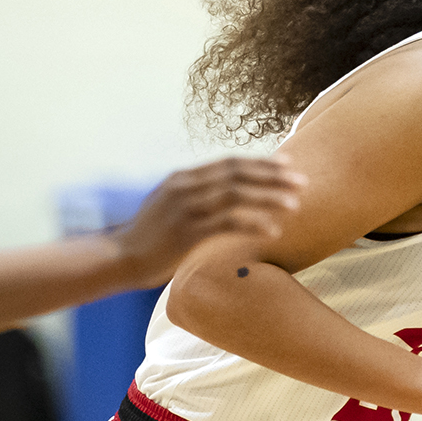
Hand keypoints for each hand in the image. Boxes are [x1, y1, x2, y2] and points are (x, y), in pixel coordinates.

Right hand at [113, 156, 305, 286]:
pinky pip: (228, 222)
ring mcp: (186, 208)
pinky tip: (273, 229)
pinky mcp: (187, 231)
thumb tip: (226, 197)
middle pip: (238, 174)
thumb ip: (196, 197)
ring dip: (269, 198)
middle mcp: (185, 186)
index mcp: (183, 178)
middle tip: (301, 182)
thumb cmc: (149, 237)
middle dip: (273, 176)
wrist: (120, 258)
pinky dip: (254, 223)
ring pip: (237, 195)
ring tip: (295, 205)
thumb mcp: (170, 207)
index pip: (229, 163)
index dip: (261, 163)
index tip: (287, 165)